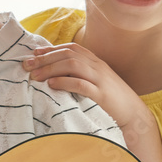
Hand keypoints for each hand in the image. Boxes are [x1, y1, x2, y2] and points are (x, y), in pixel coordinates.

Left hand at [24, 43, 147, 131]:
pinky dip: (65, 82)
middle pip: (68, 55)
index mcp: (96, 62)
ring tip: (35, 76)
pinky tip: (52, 85)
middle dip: (45, 58)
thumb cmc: (112, 100)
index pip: (71, 48)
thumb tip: (56, 75)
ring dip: (51, 69)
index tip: (34, 54)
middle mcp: (98, 67)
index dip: (51, 49)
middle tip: (27, 65)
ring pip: (73, 65)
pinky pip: (81, 84)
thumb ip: (81, 75)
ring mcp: (100, 79)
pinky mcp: (102, 95)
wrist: (134, 113)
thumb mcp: (97, 82)